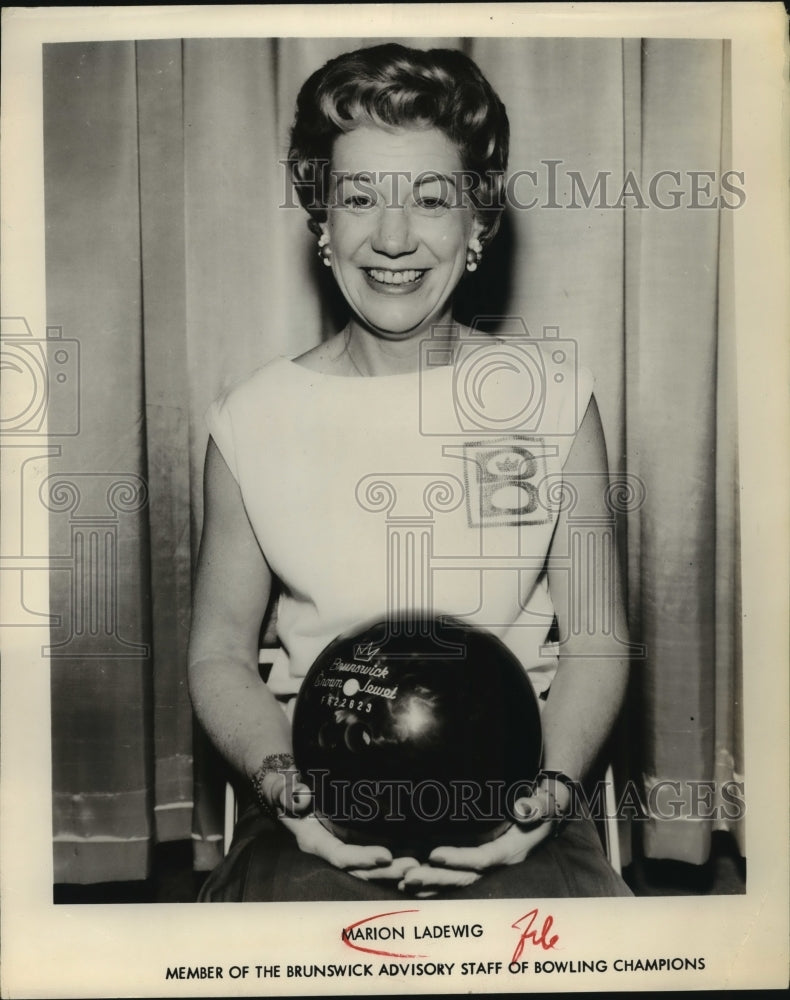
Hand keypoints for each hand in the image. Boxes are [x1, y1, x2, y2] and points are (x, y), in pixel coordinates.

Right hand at [268, 772, 407, 878]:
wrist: (289, 787)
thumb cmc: (284, 788)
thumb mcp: (280, 788)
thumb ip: (286, 792)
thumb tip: (301, 798)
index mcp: (313, 841)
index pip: (339, 855)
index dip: (362, 858)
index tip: (386, 855)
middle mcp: (331, 847)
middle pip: (360, 867)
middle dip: (386, 871)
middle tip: (413, 866)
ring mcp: (345, 843)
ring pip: (372, 862)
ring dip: (395, 866)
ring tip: (420, 863)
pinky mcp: (355, 836)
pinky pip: (377, 846)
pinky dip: (397, 850)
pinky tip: (418, 850)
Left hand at [398, 789, 557, 896]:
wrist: (551, 808)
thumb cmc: (548, 800)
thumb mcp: (550, 800)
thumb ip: (539, 804)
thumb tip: (523, 809)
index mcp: (513, 850)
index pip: (484, 858)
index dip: (459, 858)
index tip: (434, 855)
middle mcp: (499, 863)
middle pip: (465, 877)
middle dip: (436, 879)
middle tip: (408, 877)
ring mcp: (489, 865)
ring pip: (457, 880)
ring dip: (431, 884)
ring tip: (403, 883)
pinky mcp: (480, 861)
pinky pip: (456, 876)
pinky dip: (435, 882)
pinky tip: (412, 885)